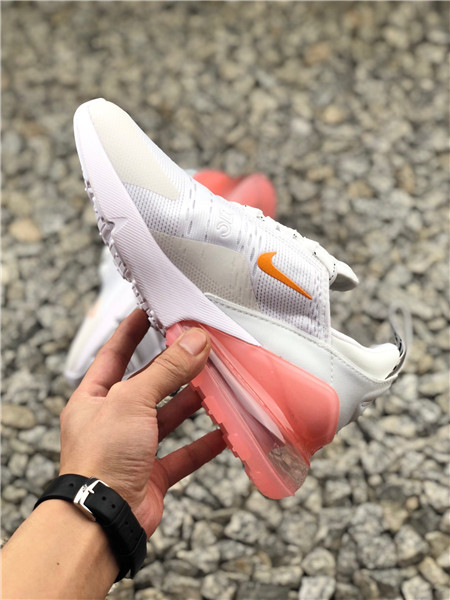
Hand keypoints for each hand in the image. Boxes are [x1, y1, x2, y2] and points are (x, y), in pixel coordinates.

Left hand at [59, 309, 224, 536]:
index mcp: (94, 398)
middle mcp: (112, 421)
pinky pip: (184, 454)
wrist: (102, 519)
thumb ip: (167, 371)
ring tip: (217, 384)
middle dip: (173, 368)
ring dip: (192, 403)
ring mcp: (133, 448)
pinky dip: (204, 444)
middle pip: (147, 385)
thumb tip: (195, 341)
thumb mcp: (132, 400)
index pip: (114, 354)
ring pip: (168, 418)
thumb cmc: (100, 457)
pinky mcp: (152, 474)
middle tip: (199, 347)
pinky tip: (225, 432)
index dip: (131, 331)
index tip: (150, 311)